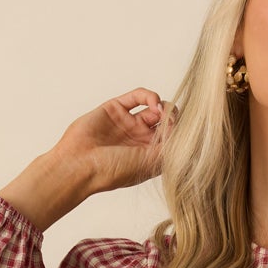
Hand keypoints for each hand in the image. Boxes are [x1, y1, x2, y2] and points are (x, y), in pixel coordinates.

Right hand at [52, 87, 179, 194]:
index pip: (173, 140)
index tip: (186, 134)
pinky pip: (137, 96)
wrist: (80, 164)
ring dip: (163, 106)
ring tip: (162, 113)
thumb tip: (186, 133)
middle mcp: (139, 140)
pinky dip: (149, 95)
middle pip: (165, 122)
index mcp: (149, 156)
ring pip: (154, 107)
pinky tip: (153, 103)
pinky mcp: (116, 108)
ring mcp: (128, 123)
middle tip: (174, 122)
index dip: (181, 134)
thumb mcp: (150, 164)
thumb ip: (170, 147)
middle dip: (174, 118)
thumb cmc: (112, 171)